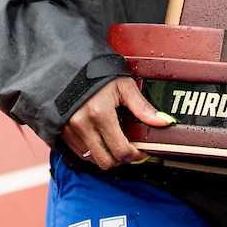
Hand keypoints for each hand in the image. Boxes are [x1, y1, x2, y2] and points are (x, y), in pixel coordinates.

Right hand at [60, 77, 176, 169]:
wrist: (71, 65)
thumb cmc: (99, 73)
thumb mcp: (124, 86)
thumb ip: (143, 107)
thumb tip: (164, 121)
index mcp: (100, 113)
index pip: (120, 150)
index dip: (134, 155)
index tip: (141, 151)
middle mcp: (82, 124)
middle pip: (106, 161)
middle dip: (121, 159)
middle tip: (130, 150)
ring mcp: (70, 130)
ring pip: (92, 160)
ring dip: (107, 156)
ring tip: (116, 143)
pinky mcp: (63, 132)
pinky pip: (79, 153)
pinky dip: (93, 152)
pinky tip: (102, 140)